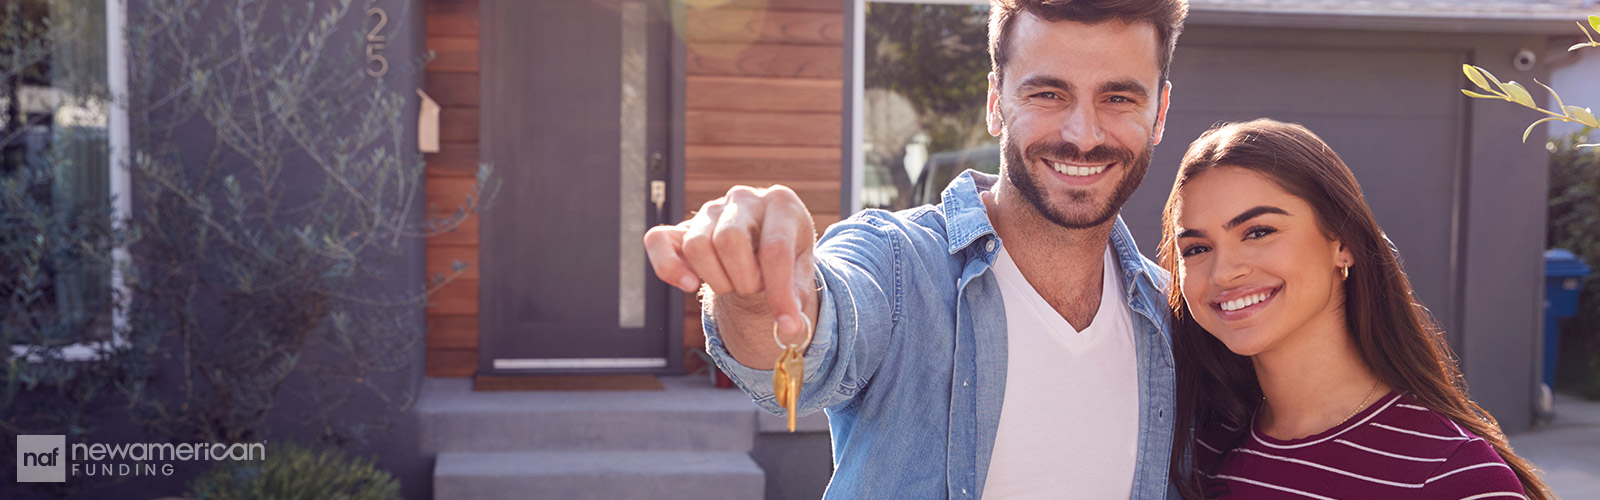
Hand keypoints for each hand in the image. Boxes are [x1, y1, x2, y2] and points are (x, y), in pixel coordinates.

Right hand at [643, 185, 816, 334]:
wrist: (763, 241)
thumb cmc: (785, 254)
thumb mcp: (801, 269)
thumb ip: (797, 294)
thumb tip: (791, 326)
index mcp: (781, 203)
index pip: (775, 249)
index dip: (780, 292)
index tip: (787, 323)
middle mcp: (744, 198)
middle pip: (729, 241)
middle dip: (744, 280)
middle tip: (754, 288)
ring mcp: (711, 209)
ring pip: (697, 245)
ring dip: (716, 279)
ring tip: (733, 283)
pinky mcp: (682, 226)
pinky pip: (658, 241)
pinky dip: (669, 268)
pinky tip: (690, 284)